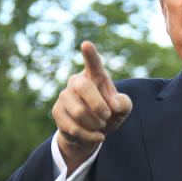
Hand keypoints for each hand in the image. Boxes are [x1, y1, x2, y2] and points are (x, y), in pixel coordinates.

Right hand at [52, 41, 132, 170]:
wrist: (91, 132)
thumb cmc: (108, 114)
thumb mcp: (122, 109)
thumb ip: (124, 103)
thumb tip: (114, 104)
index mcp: (95, 75)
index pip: (93, 63)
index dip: (90, 54)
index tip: (86, 45)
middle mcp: (77, 81)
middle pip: (84, 87)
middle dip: (98, 105)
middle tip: (107, 115)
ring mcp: (64, 95)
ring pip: (79, 112)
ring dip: (95, 124)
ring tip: (101, 125)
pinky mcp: (57, 111)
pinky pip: (73, 127)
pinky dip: (89, 135)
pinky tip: (97, 136)